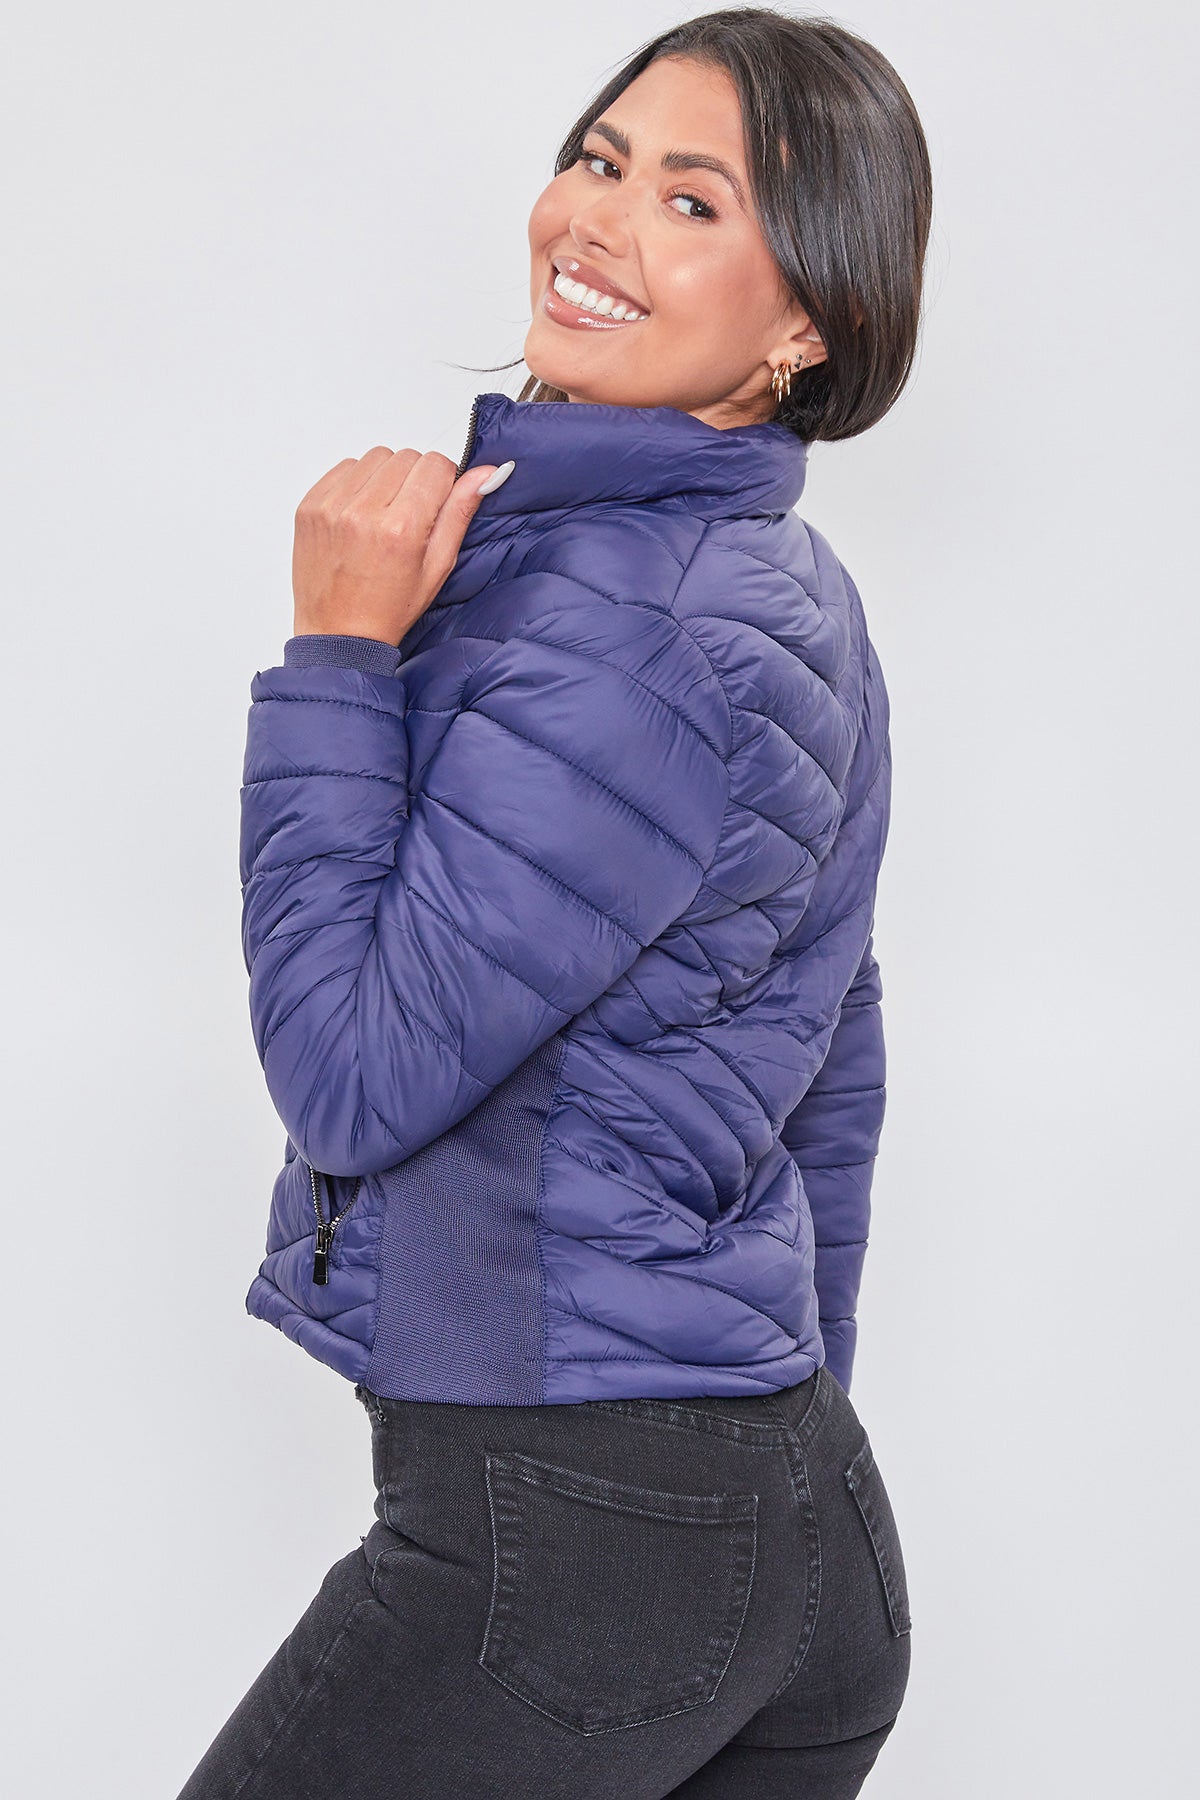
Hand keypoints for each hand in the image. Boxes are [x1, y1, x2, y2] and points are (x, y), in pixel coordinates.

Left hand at [291, 445, 512, 643]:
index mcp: (401, 529)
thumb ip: (460, 513)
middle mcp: (363, 512)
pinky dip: (357, 484)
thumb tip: (488, 472)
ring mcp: (331, 506)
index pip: (435, 465)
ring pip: (375, 457)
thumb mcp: (437, 567)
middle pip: (406, 457)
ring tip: (382, 516)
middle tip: (409, 518)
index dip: (443, 482)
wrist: (338, 635)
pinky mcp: (310, 505)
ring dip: (385, 478)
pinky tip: (359, 516)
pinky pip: (344, 468)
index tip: (436, 504)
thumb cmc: (389, 609)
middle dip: (415, 480)